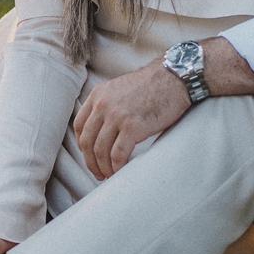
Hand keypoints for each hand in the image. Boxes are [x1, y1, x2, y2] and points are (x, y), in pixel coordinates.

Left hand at [74, 64, 190, 178]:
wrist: (174, 78)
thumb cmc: (152, 85)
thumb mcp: (120, 88)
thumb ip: (108, 103)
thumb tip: (103, 128)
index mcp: (98, 95)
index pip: (79, 126)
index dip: (82, 145)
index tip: (90, 156)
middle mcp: (103, 105)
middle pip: (87, 141)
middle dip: (90, 161)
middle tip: (98, 173)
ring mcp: (117, 116)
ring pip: (100, 151)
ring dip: (103, 167)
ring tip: (109, 175)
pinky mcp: (132, 127)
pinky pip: (117, 154)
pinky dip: (116, 167)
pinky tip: (120, 171)